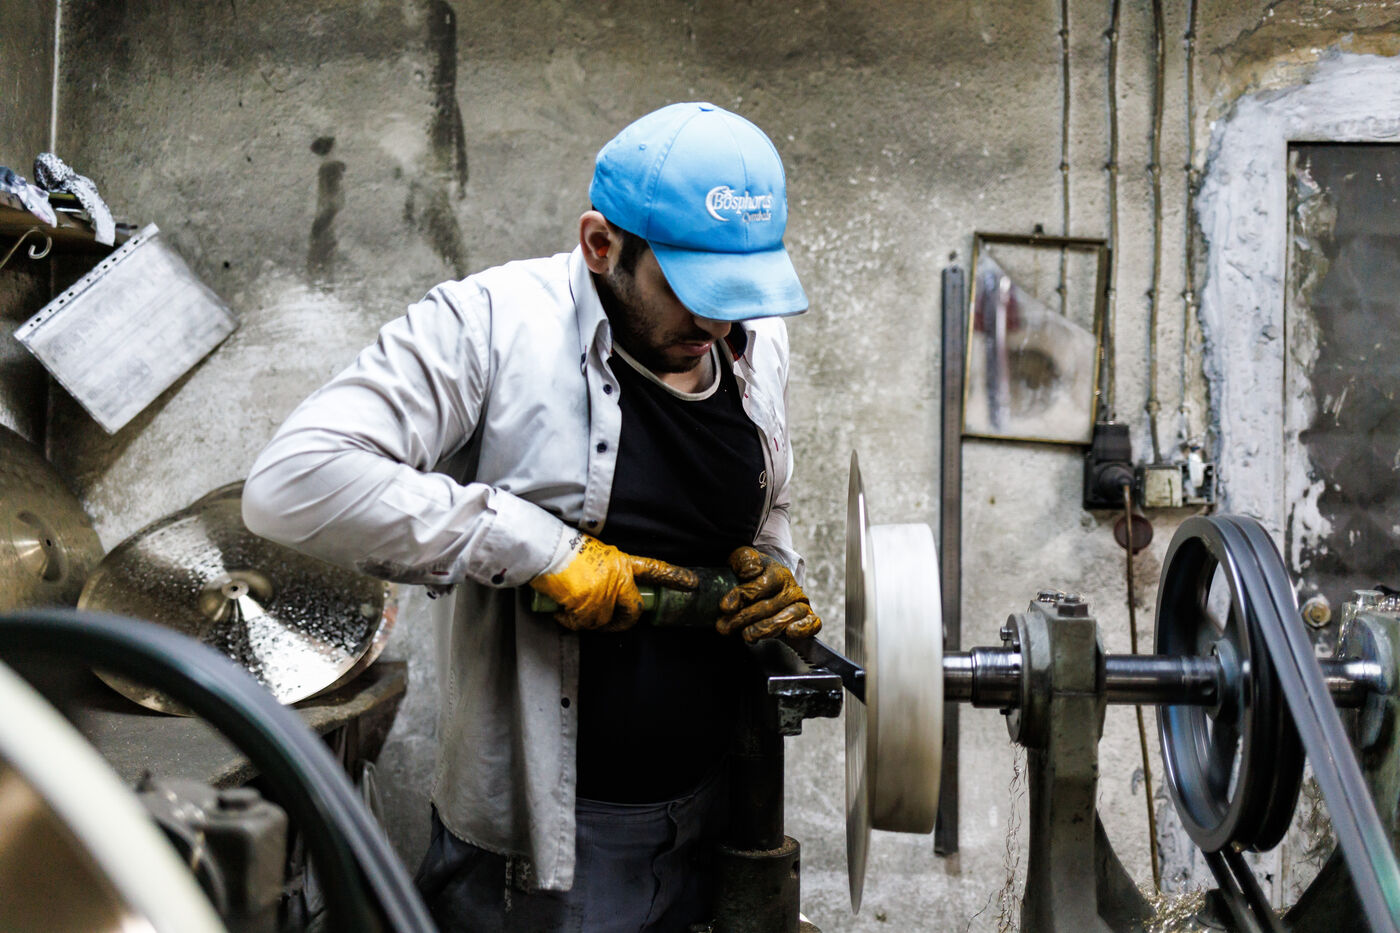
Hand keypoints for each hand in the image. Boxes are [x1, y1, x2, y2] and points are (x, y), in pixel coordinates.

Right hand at [530, 534, 697, 631]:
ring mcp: (603, 594)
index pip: (654, 570)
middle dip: (624, 623)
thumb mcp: (596, 553)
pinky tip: (561, 614)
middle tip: (614, 626)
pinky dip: (569, 623)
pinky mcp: (587, 605)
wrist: (546, 549)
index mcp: (622, 562)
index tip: (691, 583)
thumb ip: (608, 570)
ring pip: (602, 621)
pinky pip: (582, 625)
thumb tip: (605, 588)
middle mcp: (618, 578)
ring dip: (587, 621)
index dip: (674, 577)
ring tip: (572, 611)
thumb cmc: (565, 549)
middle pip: (633, 610)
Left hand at [717, 546, 821, 642]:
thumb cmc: (754, 573)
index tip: (725, 607)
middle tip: (725, 627)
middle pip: (769, 606)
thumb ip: (745, 561)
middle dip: (744, 618)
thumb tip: (751, 573)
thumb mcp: (743, 559)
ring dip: (766, 628)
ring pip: (788, 616)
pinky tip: (790, 633)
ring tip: (747, 635)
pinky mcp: (809, 618)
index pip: (760, 585)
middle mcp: (791, 588)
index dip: (741, 596)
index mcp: (777, 572)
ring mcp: (801, 603)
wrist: (769, 580)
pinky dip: (803, 628)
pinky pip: (813, 623)